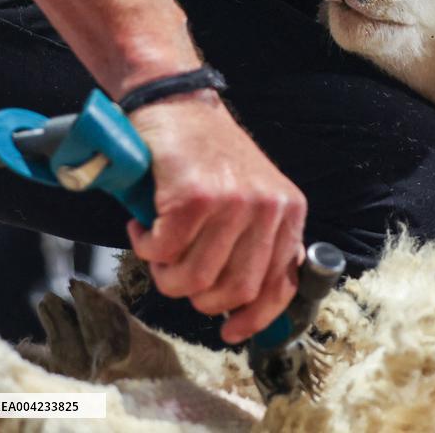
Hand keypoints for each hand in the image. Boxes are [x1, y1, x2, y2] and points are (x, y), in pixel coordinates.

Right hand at [125, 93, 306, 342]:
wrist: (178, 101)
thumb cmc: (208, 155)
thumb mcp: (252, 195)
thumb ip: (257, 242)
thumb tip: (248, 307)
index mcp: (289, 210)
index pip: (280, 284)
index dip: (254, 318)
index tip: (231, 332)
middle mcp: (268, 207)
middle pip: (232, 291)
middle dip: (196, 294)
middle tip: (177, 269)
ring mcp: (233, 201)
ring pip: (193, 279)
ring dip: (165, 272)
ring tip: (159, 245)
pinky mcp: (195, 197)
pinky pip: (162, 253)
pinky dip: (146, 246)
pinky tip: (146, 224)